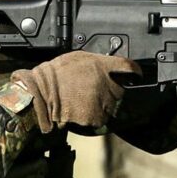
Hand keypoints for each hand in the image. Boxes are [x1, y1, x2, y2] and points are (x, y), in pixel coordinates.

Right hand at [12, 50, 139, 133]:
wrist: (40, 91)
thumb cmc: (54, 74)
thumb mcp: (78, 58)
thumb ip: (97, 63)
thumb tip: (108, 68)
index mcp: (100, 65)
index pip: (127, 66)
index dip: (134, 71)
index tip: (136, 74)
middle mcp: (104, 82)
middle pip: (121, 90)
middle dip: (113, 91)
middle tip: (97, 91)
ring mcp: (101, 100)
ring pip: (112, 106)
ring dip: (103, 106)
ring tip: (86, 101)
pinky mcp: (94, 116)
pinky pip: (101, 119)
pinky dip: (94, 117)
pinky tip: (82, 110)